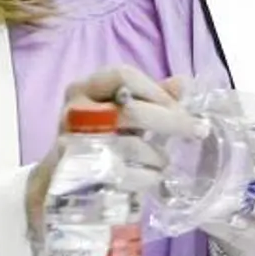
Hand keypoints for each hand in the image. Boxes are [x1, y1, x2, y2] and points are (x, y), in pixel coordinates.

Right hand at [24, 66, 198, 229]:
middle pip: (131, 111)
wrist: (57, 180)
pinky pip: (120, 173)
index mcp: (85, 88)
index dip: (157, 91)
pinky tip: (152, 177)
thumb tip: (183, 84)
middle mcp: (74, 111)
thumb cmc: (97, 137)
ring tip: (165, 161)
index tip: (182, 107)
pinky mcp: (75, 174)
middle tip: (197, 132)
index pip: (123, 75)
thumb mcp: (120, 112)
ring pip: (127, 145)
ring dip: (157, 155)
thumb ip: (150, 97)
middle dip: (171, 122)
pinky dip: (144, 176)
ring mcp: (71, 142)